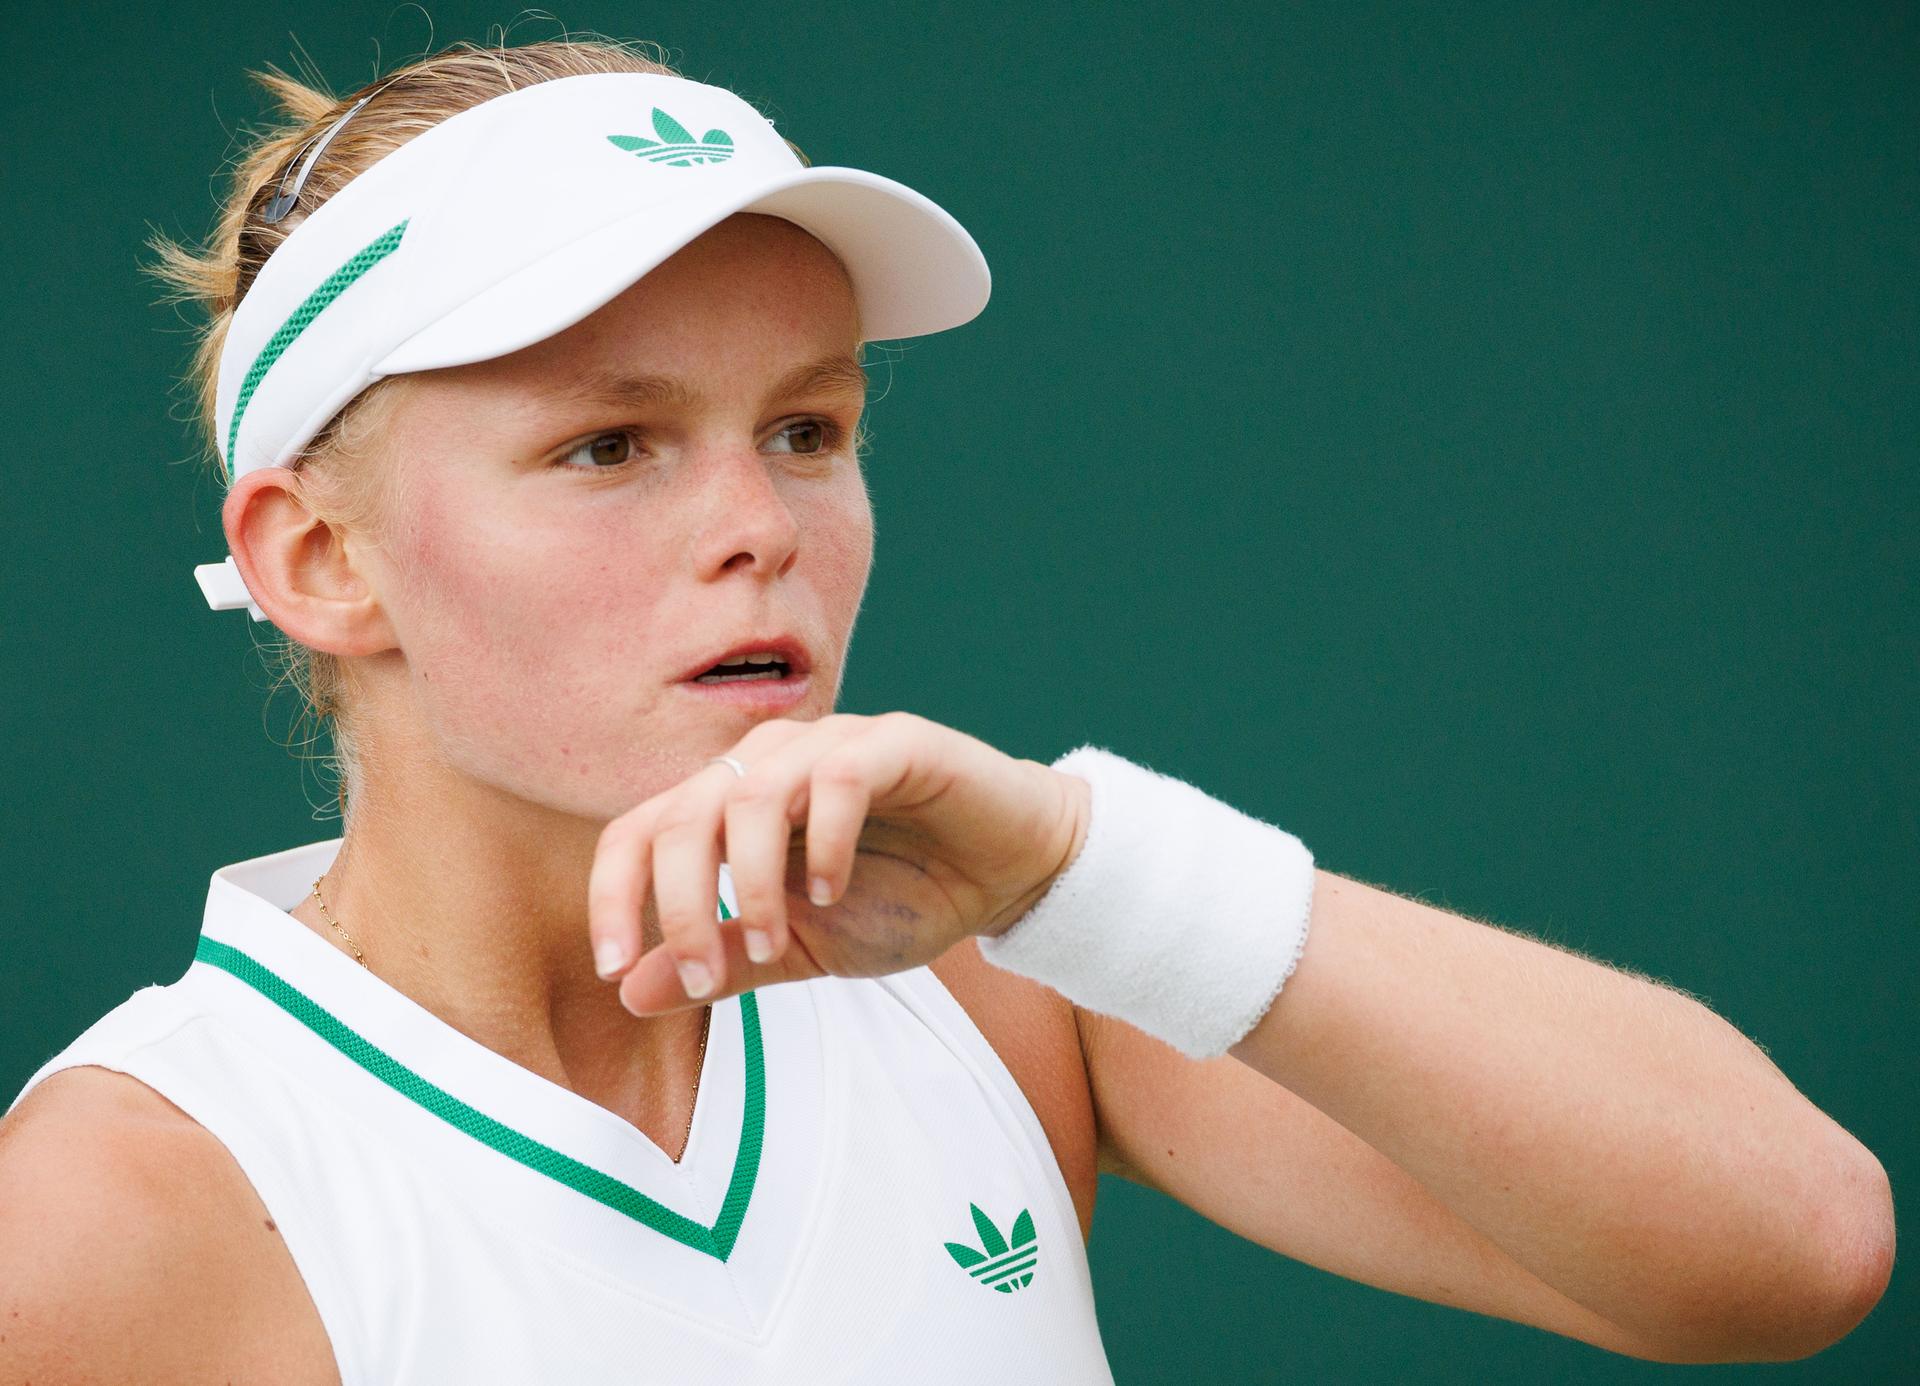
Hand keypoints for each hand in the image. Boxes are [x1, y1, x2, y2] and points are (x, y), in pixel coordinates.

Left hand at [587, 711, 1089, 1014]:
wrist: (1009, 874)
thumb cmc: (904, 898)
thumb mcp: (802, 950)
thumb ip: (720, 964)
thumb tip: (630, 993)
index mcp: (733, 806)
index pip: (639, 832)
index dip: (614, 896)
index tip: (613, 969)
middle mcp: (770, 762)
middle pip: (681, 816)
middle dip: (679, 904)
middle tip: (709, 975)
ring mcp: (829, 744)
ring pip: (749, 792)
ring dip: (748, 881)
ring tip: (772, 941)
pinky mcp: (895, 742)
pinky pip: (836, 775)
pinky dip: (823, 840)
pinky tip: (833, 890)